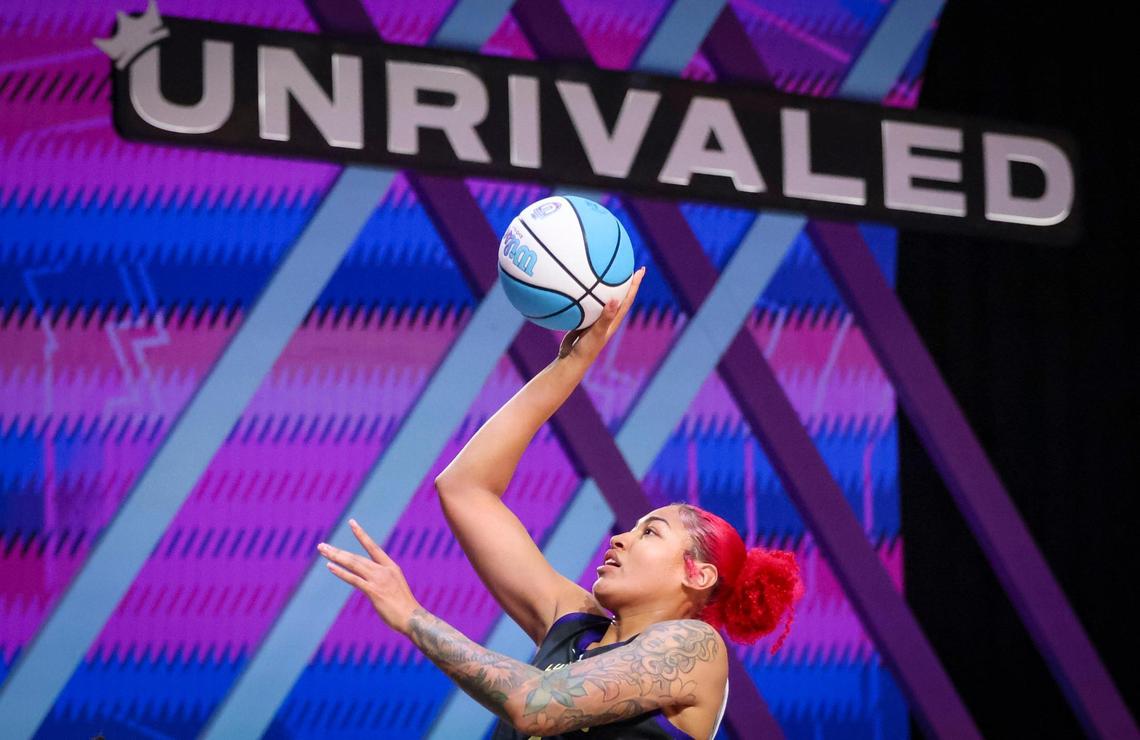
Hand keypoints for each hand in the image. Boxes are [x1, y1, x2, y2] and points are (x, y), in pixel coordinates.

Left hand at [318, 519, 420, 634]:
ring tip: (322, 551)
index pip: (372, 547)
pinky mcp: (373, 591)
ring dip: (335, 557)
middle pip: (356, 557)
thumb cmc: (404, 606)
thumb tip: (369, 583)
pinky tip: (330, 566)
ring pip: (353, 564)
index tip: (352, 522)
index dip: (361, 534)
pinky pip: (354, 579)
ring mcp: (378, 579)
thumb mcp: (394, 587)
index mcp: (390, 567)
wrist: (412, 617)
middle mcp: (383, 570)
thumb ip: (381, 581)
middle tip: (321, 545)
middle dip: (337, 551)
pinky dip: (341, 572)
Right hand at [558, 266, 645, 360]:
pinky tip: (579, 285)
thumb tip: (615, 299)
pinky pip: (588, 302)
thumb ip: (605, 317)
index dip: (635, 284)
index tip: (641, 270)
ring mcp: (596, 319)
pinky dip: (587, 293)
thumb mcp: (596, 333)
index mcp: (614, 320)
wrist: (571, 360)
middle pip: (620, 295)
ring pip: (604, 298)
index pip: (628, 298)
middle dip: (626, 281)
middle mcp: (608, 318)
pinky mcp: (584, 320)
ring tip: (606, 271)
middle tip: (629, 266)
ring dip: (608, 286)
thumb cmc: (586, 349)